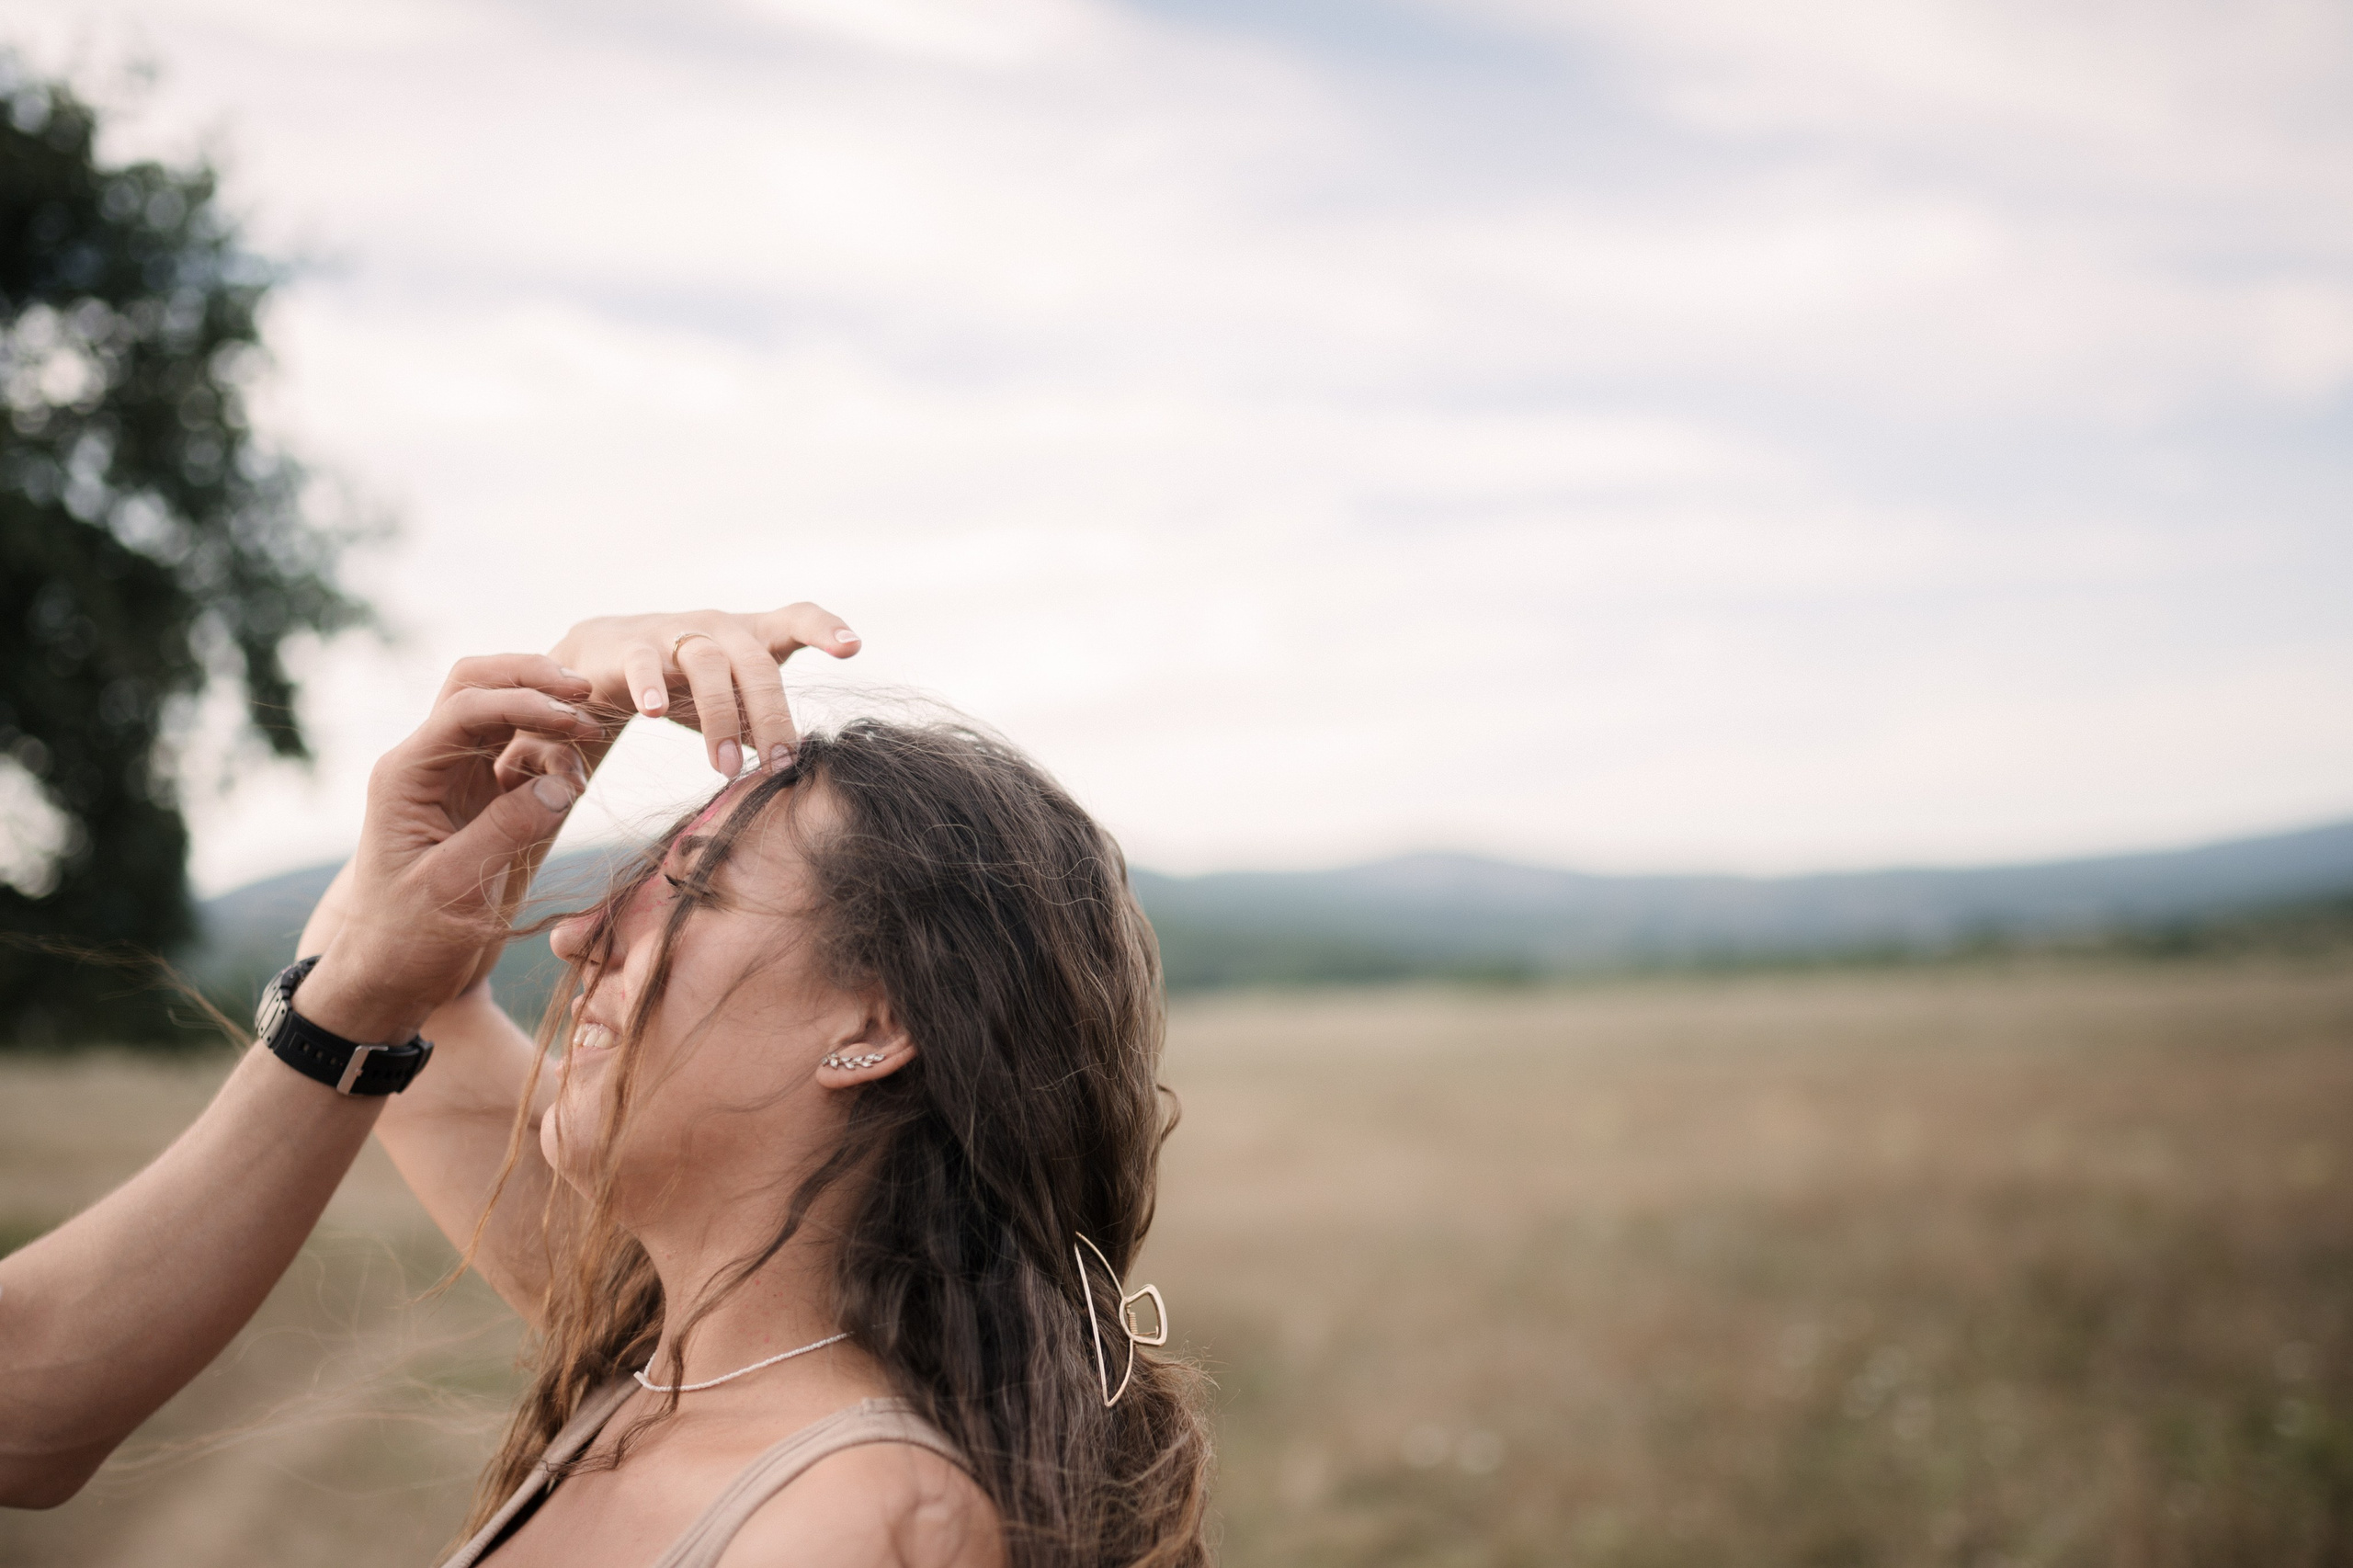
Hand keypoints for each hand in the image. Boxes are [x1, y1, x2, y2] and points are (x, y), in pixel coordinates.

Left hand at [293, 656, 602, 1044]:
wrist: (389, 977)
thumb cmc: (408, 938)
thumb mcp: (456, 886)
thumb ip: (508, 829)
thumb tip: (566, 783)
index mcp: (407, 774)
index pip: (466, 708)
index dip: (523, 702)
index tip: (575, 717)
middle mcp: (427, 764)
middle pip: (478, 685)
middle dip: (532, 679)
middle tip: (587, 694)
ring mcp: (454, 779)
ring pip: (502, 712)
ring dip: (547, 715)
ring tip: (591, 744)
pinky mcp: (479, 801)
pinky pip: (520, 755)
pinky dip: (552, 755)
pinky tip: (576, 782)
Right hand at [547, 603, 861, 776]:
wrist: (606, 658)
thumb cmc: (686, 682)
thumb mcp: (733, 698)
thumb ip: (764, 722)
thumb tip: (805, 765)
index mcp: (752, 636)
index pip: (797, 619)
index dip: (826, 629)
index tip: (853, 647)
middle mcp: (719, 626)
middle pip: (757, 664)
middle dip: (772, 718)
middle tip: (779, 767)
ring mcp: (675, 632)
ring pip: (708, 664)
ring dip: (720, 719)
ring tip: (723, 767)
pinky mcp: (632, 646)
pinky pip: (645, 664)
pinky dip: (651, 687)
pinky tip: (656, 714)